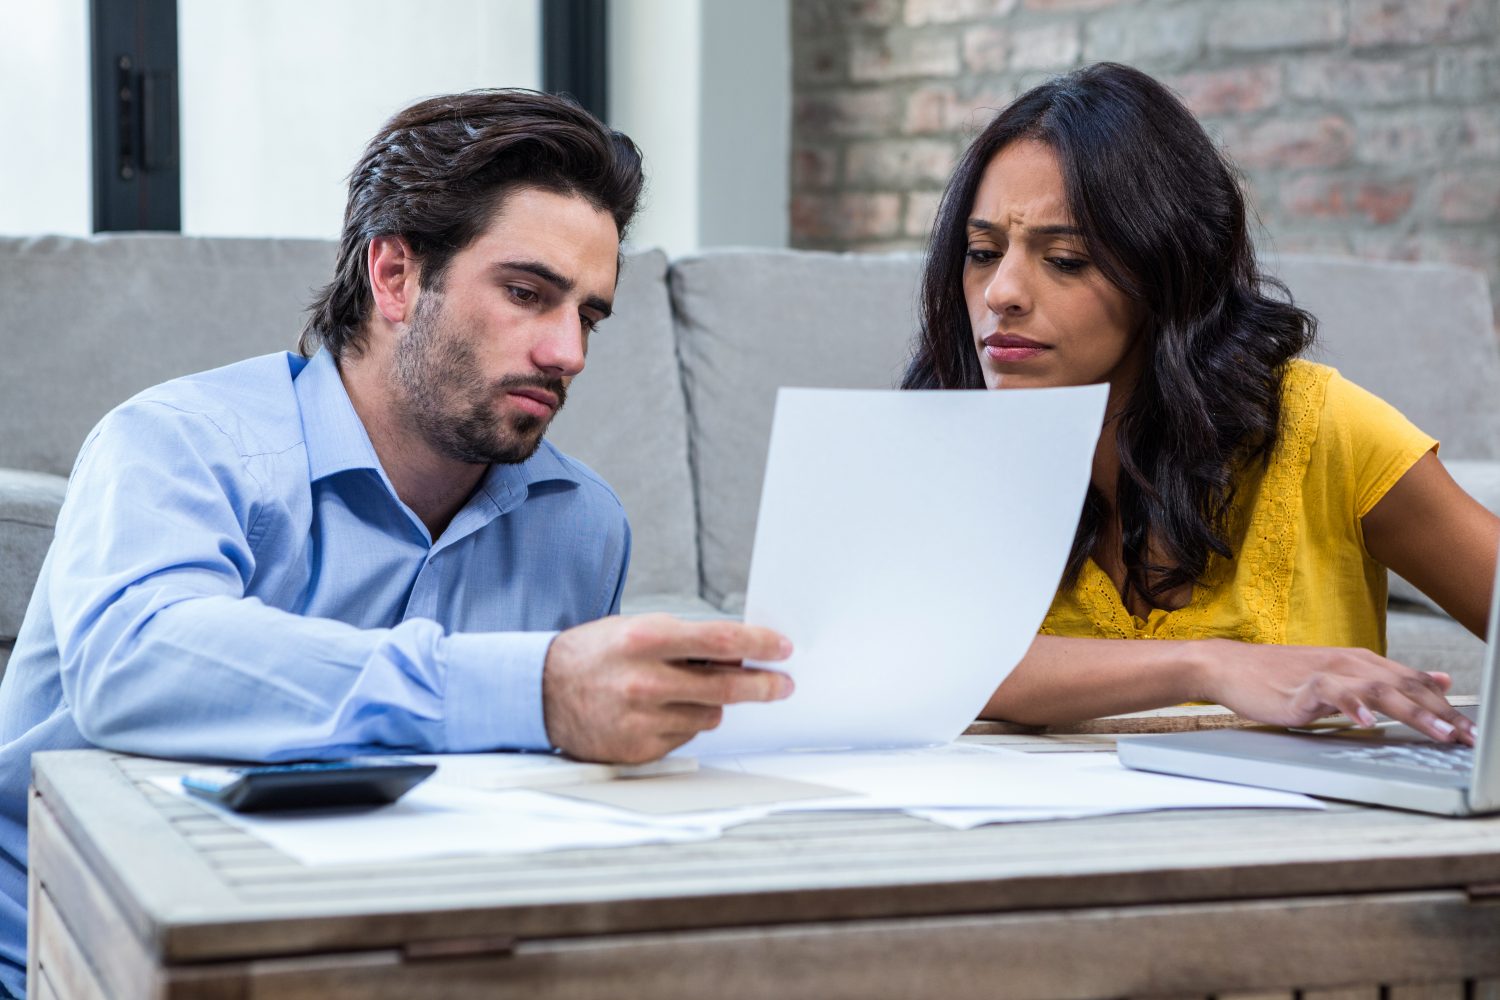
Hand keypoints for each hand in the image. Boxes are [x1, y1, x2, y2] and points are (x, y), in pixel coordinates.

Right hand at [542, 614, 793, 762]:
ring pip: (710, 715)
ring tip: (684, 691)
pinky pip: (686, 737)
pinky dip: (684, 723)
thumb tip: (739, 650)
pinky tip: (659, 711)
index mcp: (647, 639)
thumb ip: (686, 640)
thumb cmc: (595, 655)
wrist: (541, 693)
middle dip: (763, 685)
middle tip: (782, 684)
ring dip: (712, 703)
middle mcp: (646, 680)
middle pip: (727, 686)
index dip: (759, 644)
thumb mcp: (637, 629)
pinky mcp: (640, 749)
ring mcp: (643, 719)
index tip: (782, 648)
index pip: (721, 640)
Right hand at [1193, 639, 1474, 744]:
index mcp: (1363, 663)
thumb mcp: (1342, 676)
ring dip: (1413, 712)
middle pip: (1407, 686)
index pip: (1416, 682)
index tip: (1472, 731)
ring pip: (1381, 689)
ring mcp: (1329, 673)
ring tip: (1436, 731)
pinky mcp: (1304, 686)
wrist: (1233, 667)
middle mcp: (1352, 663)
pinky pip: (1334, 695)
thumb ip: (1388, 679)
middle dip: (1442, 713)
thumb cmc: (1283, 677)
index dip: (1447, 706)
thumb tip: (1437, 679)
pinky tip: (1365, 722)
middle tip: (1467, 737)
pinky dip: (1352, 707)